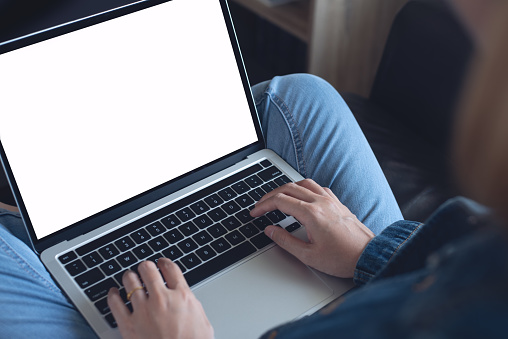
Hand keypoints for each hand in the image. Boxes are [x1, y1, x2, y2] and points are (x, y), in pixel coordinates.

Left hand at [107, 258, 213, 338]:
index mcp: (181, 296)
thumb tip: (186, 299)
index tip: (162, 263)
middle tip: (145, 269)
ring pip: (130, 282)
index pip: (170, 269)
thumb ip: (191, 304)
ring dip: (130, 277)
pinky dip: (113, 296)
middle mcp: (161, 299)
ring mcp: (143, 311)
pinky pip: (115, 304)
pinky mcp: (129, 326)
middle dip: (146, 267)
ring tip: (129, 277)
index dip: (165, 262)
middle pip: (148, 270)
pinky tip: (114, 293)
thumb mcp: (202, 320)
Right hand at [250, 179, 373, 277]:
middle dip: (270, 195)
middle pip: (288, 188)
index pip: (280, 201)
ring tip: (277, 198)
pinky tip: (301, 197)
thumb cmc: (342, 258)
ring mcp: (330, 200)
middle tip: (261, 206)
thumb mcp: (308, 255)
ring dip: (286, 188)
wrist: (368, 256)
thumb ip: (285, 241)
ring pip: (302, 183)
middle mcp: (320, 202)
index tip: (255, 212)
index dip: (263, 205)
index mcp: (311, 214)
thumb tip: (270, 231)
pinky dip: (303, 188)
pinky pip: (317, 187)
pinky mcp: (337, 202)